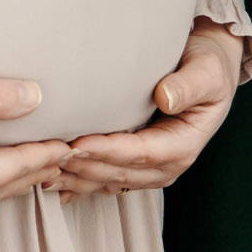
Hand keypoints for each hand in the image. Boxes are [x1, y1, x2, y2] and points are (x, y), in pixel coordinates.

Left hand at [54, 19, 241, 200]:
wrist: (207, 71)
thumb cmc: (207, 68)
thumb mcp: (206, 72)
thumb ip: (188, 86)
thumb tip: (165, 98)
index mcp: (184, 144)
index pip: (142, 153)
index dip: (109, 151)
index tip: (78, 144)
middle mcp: (168, 163)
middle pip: (121, 172)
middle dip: (85, 168)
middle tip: (49, 158)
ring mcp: (152, 168)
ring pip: (110, 181)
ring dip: (79, 179)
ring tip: (44, 172)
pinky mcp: (137, 164)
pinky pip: (107, 179)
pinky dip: (82, 183)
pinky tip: (57, 184)